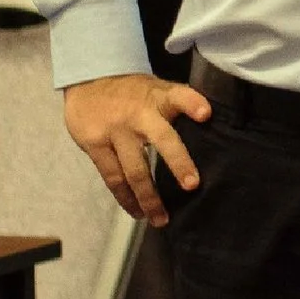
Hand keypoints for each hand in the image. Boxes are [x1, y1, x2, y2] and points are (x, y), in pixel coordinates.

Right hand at [62, 72, 211, 225]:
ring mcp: (116, 131)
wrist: (91, 79)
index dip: (193, 104)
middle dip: (178, 163)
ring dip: (148, 197)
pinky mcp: (95, 145)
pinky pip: (112, 176)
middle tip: (192, 185)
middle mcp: (140, 114)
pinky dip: (124, 197)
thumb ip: (183, 104)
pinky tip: (135, 211)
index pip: (181, 96)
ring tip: (160, 219)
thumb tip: (208, 125)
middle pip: (161, 139)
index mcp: (160, 97)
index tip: (206, 114)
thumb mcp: (160, 88)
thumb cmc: (136, 92)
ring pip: (133, 169)